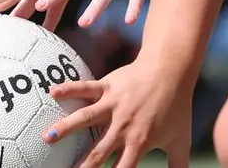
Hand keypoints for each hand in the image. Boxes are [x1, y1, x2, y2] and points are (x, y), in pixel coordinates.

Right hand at [43, 60, 194, 167]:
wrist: (173, 71)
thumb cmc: (177, 108)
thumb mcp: (180, 141)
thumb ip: (178, 167)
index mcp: (139, 143)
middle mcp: (123, 126)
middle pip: (98, 152)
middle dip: (82, 166)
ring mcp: (114, 105)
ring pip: (86, 118)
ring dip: (66, 127)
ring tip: (47, 138)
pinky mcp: (109, 86)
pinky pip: (87, 88)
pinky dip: (70, 89)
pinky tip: (52, 91)